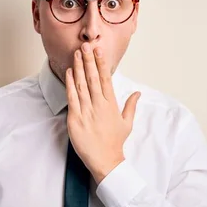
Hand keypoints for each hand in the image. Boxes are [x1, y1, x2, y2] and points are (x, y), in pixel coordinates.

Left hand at [65, 42, 140, 183]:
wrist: (105, 161)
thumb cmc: (115, 143)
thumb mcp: (127, 123)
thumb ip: (131, 106)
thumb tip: (137, 93)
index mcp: (111, 105)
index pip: (106, 79)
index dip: (102, 63)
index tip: (99, 50)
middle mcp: (99, 105)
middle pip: (93, 78)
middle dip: (89, 60)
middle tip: (85, 45)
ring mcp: (87, 111)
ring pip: (81, 85)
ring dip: (78, 68)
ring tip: (76, 54)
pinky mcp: (75, 119)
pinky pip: (72, 98)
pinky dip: (70, 84)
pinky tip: (69, 73)